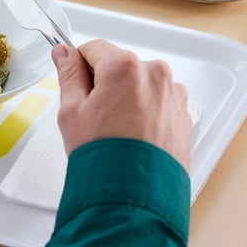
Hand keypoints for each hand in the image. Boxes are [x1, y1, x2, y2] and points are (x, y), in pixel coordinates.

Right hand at [52, 40, 191, 171]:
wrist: (135, 198)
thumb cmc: (103, 157)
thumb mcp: (72, 111)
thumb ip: (68, 74)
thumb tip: (64, 53)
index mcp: (124, 66)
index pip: (94, 48)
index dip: (80, 65)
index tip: (77, 83)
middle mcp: (154, 73)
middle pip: (119, 64)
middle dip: (105, 82)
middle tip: (96, 114)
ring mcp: (172, 93)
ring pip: (139, 81)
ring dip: (127, 95)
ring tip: (117, 128)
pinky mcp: (183, 112)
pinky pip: (158, 99)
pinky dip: (146, 110)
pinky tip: (134, 133)